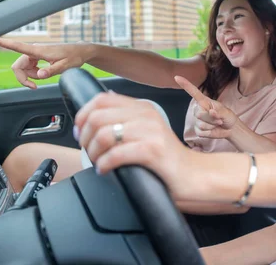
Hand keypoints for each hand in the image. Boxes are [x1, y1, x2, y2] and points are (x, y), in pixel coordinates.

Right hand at [0, 32, 89, 88]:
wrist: (81, 52)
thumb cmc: (74, 57)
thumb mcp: (66, 66)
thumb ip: (52, 71)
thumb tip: (39, 75)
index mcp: (38, 50)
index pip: (16, 45)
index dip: (0, 41)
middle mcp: (34, 51)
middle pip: (17, 66)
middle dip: (23, 77)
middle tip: (35, 86)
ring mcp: (35, 54)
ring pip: (23, 68)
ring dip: (30, 76)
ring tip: (46, 75)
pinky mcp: (37, 57)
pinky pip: (29, 68)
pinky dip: (34, 74)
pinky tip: (44, 72)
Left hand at [75, 91, 196, 198]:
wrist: (194, 175)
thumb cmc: (167, 158)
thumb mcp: (147, 131)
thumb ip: (127, 119)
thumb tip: (98, 109)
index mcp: (143, 107)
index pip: (101, 100)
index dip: (83, 115)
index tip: (80, 133)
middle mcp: (147, 115)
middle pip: (97, 117)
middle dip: (85, 137)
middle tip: (88, 152)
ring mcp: (151, 131)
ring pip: (104, 134)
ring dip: (93, 152)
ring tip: (98, 162)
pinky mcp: (153, 150)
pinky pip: (116, 154)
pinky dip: (104, 164)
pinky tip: (105, 170)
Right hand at [175, 75, 239, 139]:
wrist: (230, 129)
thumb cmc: (227, 117)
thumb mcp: (225, 112)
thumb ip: (218, 112)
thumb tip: (210, 112)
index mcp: (204, 101)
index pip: (193, 92)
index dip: (185, 85)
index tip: (177, 77)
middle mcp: (199, 109)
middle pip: (199, 114)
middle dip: (211, 118)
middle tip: (219, 119)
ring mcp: (197, 120)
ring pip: (201, 124)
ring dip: (212, 125)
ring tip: (217, 123)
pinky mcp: (198, 130)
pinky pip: (201, 132)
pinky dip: (210, 132)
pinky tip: (213, 129)